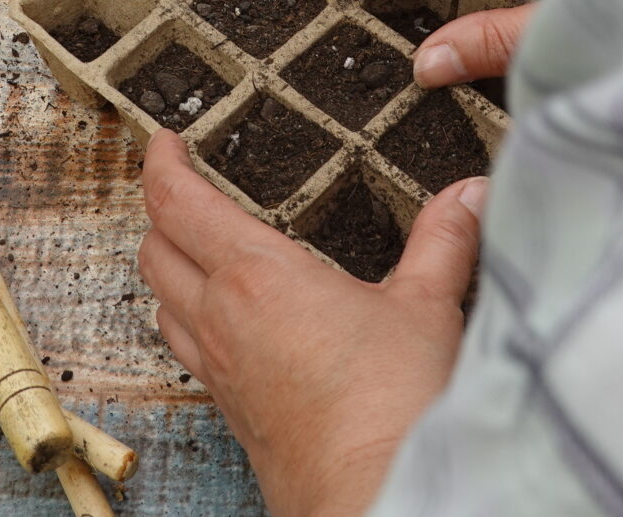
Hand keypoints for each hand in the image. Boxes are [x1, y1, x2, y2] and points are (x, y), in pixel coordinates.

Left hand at [140, 131, 485, 516]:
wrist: (373, 495)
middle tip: (183, 190)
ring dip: (171, 272)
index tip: (164, 141)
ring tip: (199, 252)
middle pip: (155, 251)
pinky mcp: (233, 412)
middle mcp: (222, 320)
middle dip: (161, 213)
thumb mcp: (428, 308)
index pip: (177, 204)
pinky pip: (190, 353)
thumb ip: (443, 243)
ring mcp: (221, 370)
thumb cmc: (391, 408)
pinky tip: (230, 327)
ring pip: (163, 305)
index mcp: (255, 276)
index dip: (161, 164)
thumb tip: (467, 197)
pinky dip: (192, 323)